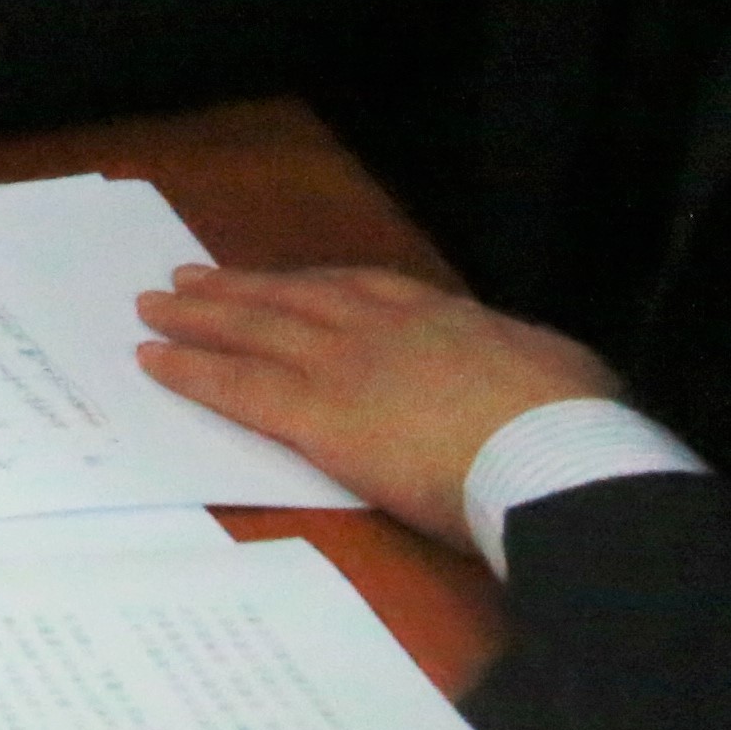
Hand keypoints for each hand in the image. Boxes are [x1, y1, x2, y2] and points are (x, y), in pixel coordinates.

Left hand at [135, 267, 621, 544]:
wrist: (552, 450)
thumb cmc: (574, 424)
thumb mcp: (561, 371)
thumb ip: (524, 367)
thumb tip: (531, 374)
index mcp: (445, 316)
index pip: (363, 289)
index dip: (313, 284)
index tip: (284, 279)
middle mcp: (382, 327)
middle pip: (294, 297)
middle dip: (242, 289)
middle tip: (192, 279)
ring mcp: (345, 365)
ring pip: (254, 329)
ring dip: (202, 315)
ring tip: (159, 304)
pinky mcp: (317, 415)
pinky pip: (237, 387)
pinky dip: (191, 370)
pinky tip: (155, 361)